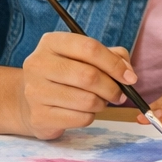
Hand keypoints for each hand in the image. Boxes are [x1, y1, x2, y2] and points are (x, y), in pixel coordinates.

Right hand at [16, 32, 135, 139]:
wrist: (32, 101)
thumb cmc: (68, 75)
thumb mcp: (87, 57)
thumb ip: (114, 57)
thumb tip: (129, 75)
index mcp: (52, 42)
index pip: (89, 48)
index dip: (115, 64)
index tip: (130, 78)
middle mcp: (38, 64)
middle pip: (89, 76)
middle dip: (112, 88)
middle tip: (119, 94)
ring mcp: (35, 91)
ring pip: (87, 100)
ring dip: (102, 103)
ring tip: (98, 101)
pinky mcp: (39, 116)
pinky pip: (81, 118)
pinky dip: (90, 116)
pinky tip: (83, 111)